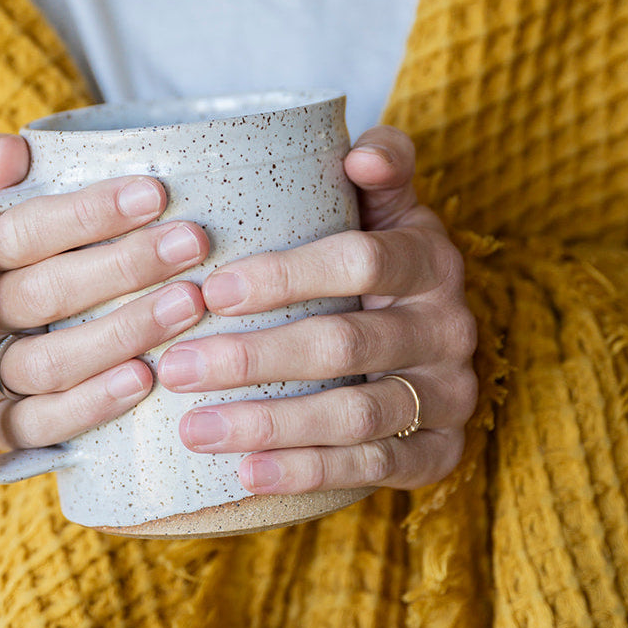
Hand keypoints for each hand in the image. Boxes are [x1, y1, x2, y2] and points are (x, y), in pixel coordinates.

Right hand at [0, 134, 208, 452]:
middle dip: (123, 267)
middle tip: (192, 243)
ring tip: (188, 305)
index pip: (22, 230)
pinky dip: (93, 403)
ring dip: (121, 332)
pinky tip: (145, 379)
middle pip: (44, 293)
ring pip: (49, 361)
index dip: (86, 214)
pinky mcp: (3, 430)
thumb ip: (0, 170)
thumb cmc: (11, 269)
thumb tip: (10, 153)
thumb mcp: (0, 216)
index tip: (155, 194)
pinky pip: (44, 424)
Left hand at [157, 126, 477, 493]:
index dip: (286, 276)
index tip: (211, 292)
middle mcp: (449, 329)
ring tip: (194, 428)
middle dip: (255, 358)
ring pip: (356, 416)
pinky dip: (308, 473)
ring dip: (270, 425)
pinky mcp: (439, 452)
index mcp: (430, 259)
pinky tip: (245, 473)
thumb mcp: (389, 207)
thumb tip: (361, 153)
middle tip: (178, 367)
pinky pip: (374, 469)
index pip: (360, 261)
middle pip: (346, 344)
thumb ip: (382, 165)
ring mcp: (448, 396)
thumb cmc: (384, 261)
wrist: (436, 338)